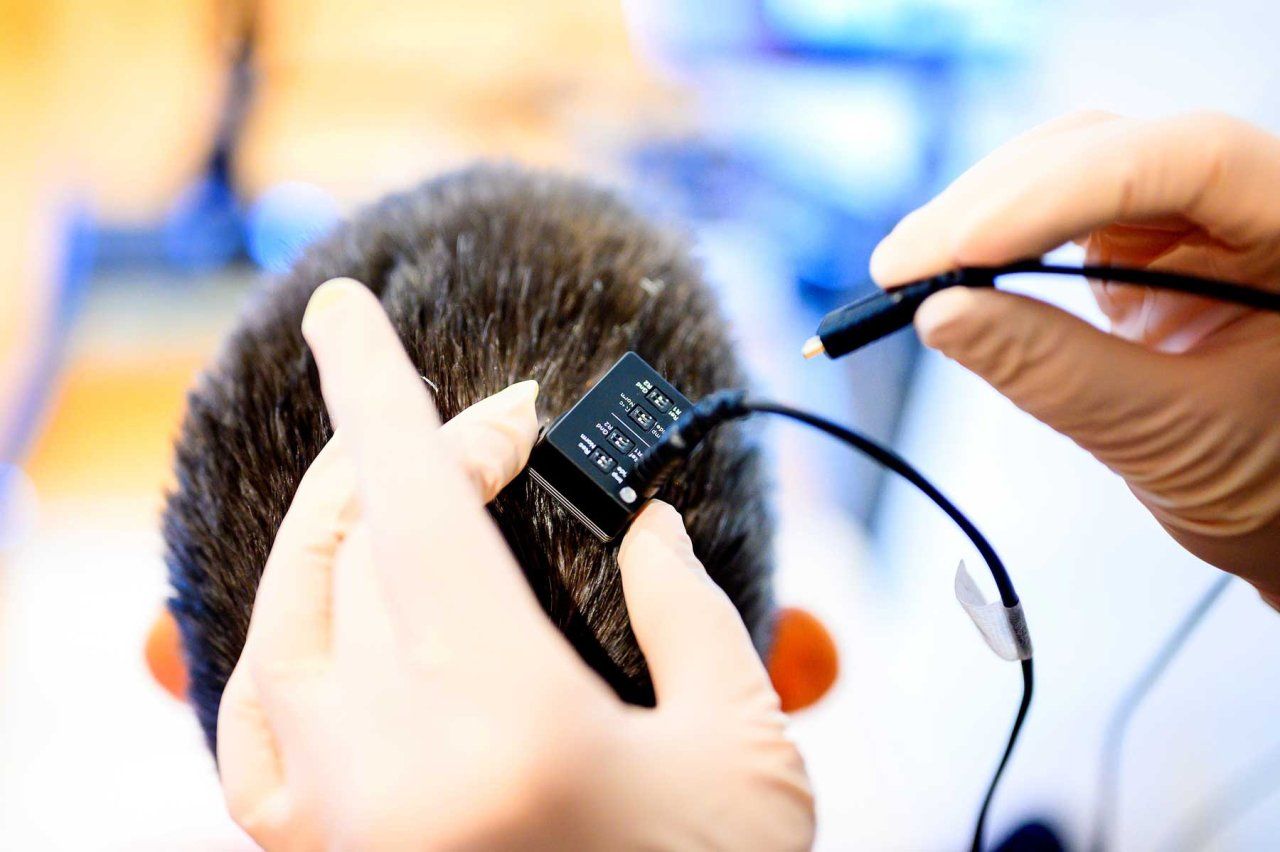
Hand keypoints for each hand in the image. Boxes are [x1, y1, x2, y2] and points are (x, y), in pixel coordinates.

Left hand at [217, 278, 813, 850]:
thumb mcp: (741, 755)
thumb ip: (690, 617)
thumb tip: (644, 525)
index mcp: (500, 727)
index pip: (409, 505)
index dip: (378, 389)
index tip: (349, 310)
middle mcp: (385, 770)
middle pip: (359, 543)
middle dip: (421, 455)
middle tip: (498, 429)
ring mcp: (331, 819)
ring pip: (288, 615)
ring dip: (342, 525)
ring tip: (406, 486)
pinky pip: (256, 717)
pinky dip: (289, 634)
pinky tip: (331, 611)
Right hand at [870, 111, 1279, 604]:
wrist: (1279, 501)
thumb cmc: (1267, 477)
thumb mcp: (1169, 434)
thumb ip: (1057, 372)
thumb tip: (939, 315)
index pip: (1185, 163)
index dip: (1066, 194)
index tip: (963, 249)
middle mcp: (1248, 196)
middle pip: (1111, 150)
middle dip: (996, 202)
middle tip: (901, 267)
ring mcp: (1190, 213)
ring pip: (1072, 165)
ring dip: (980, 211)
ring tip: (906, 269)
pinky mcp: (1143, 238)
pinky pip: (1056, 211)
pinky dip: (993, 235)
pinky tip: (947, 265)